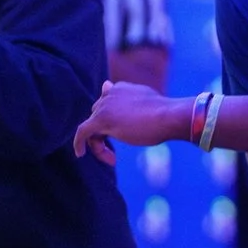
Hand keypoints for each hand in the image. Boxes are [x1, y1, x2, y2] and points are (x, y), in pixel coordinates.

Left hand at [72, 80, 190, 162]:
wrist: (169, 116)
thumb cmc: (164, 115)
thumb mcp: (147, 105)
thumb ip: (131, 103)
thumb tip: (123, 98)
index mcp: (120, 88)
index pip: (106, 106)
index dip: (110, 123)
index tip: (120, 136)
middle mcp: (110, 93)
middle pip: (97, 117)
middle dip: (104, 135)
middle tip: (115, 156)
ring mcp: (105, 105)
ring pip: (92, 127)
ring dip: (99, 145)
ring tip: (113, 159)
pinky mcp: (100, 119)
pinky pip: (82, 132)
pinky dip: (79, 143)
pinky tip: (79, 153)